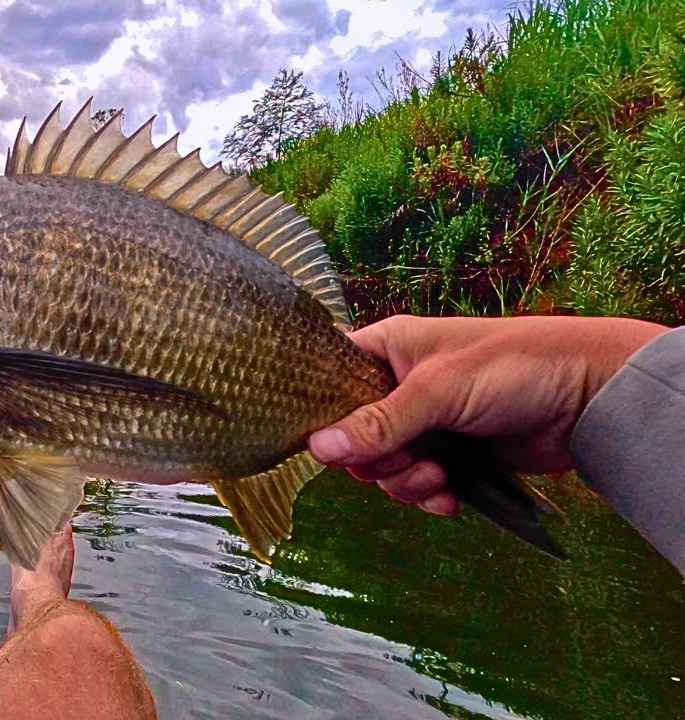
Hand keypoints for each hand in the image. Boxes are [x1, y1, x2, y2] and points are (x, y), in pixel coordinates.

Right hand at [308, 315, 669, 515]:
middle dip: (376, 460)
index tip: (334, 443)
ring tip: (437, 478)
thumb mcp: (437, 391)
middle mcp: (400, 383)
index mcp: (388, 349)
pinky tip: (449, 496)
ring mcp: (426, 421)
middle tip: (404, 460)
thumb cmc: (514, 366)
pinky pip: (417, 483)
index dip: (326, 415)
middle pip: (354, 435)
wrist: (588, 397)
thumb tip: (318, 449)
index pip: (332, 380)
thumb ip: (378, 423)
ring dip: (405, 482)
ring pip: (385, 465)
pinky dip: (428, 494)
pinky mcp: (451, 453)